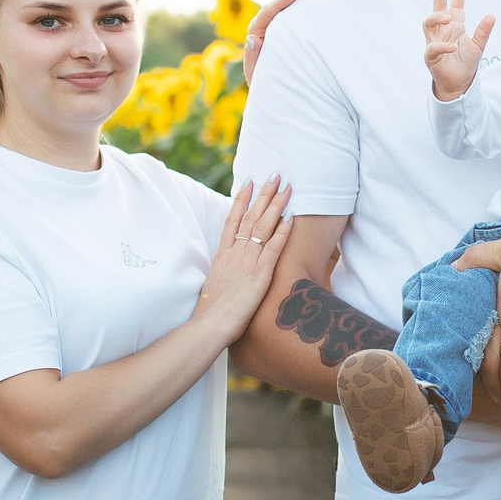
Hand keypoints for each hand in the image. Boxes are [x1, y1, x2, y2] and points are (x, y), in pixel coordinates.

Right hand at [195, 177, 294, 335]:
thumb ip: (223, 276)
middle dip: (263, 193)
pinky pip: (273, 248)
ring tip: (286, 186)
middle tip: (274, 174)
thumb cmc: (210, 314)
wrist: (209, 325)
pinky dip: (282, 231)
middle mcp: (234, 253)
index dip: (241, 199)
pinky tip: (291, 216)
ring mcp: (247, 261)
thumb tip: (226, 277)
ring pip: (262, 226)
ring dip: (276, 204)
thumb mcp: (215, 287)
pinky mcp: (260, 274)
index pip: (232, 219)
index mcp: (222, 255)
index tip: (249, 181)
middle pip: (250, 216)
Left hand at [242, 0, 324, 81]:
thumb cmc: (269, 87)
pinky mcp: (290, 22)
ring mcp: (280, 21)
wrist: (277, 91)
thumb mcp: (259, 77)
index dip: (280, 3)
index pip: (267, 13)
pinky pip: (298, 4)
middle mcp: (267, 22)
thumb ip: (253, 58)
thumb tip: (252, 38)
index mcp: (257, 33)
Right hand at [423, 0, 496, 100]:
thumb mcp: (478, 45)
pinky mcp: (431, 56)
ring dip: (436, 18)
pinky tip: (453, 47)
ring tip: (448, 17)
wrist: (460, 82)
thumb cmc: (466, 62)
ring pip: (428, 24)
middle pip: (437, 9)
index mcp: (454, 26)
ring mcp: (434, 42)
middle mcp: (442, 31)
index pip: (454, 7)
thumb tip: (492, 15)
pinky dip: (442, 46)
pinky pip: (433, 48)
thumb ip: (483, 31)